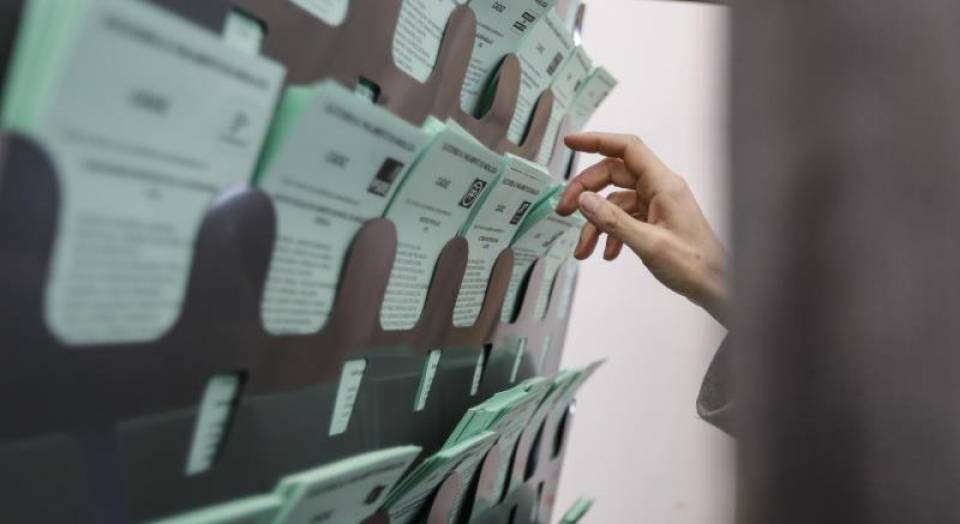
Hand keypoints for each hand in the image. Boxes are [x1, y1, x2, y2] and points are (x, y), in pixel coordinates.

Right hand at [556, 132, 728, 324]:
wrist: (716, 285)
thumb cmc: (695, 265)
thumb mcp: (649, 244)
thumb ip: (613, 220)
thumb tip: (584, 200)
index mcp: (663, 184)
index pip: (626, 148)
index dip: (597, 141)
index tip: (571, 143)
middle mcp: (660, 189)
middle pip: (613, 175)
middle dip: (585, 192)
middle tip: (563, 210)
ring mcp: (657, 205)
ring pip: (615, 202)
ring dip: (595, 224)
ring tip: (583, 249)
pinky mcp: (655, 220)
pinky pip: (624, 218)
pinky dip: (610, 233)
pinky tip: (607, 253)